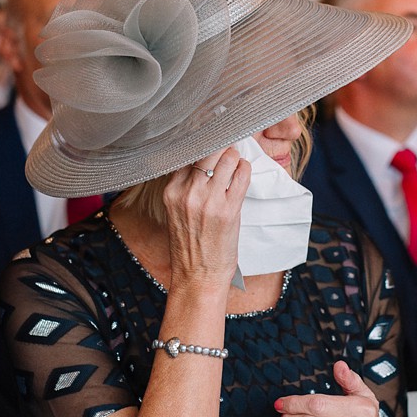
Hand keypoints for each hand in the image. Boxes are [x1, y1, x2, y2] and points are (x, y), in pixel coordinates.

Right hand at [162, 147, 250, 287]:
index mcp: (171, 192)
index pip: (187, 153)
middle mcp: (187, 193)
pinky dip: (245, 169)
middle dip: (220, 145)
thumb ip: (185, 186)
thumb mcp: (176, 211)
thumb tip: (204, 161)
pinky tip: (243, 172)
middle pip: (207, 150)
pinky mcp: (229, 209)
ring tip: (236, 161)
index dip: (201, 144)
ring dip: (234, 156)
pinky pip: (241, 175)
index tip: (209, 139)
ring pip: (226, 158)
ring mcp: (209, 200)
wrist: (198, 277)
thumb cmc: (189, 246)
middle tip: (227, 146)